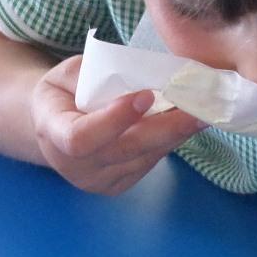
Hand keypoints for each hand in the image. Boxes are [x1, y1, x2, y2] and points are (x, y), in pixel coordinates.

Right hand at [30, 55, 207, 194]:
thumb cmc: (63, 91)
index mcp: (52, 131)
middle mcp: (73, 165)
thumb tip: (142, 71)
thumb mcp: (70, 72)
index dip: (114, 120)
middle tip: (198, 107)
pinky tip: (189, 123)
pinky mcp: (119, 184)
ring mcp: (97, 180)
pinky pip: (150, 162)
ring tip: (205, 111)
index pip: (81, 137)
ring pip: (143, 157)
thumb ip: (97, 73)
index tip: (146, 95)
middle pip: (123, 151)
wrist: (53, 124)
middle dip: (165, 128)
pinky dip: (171, 141)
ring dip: (176, 134)